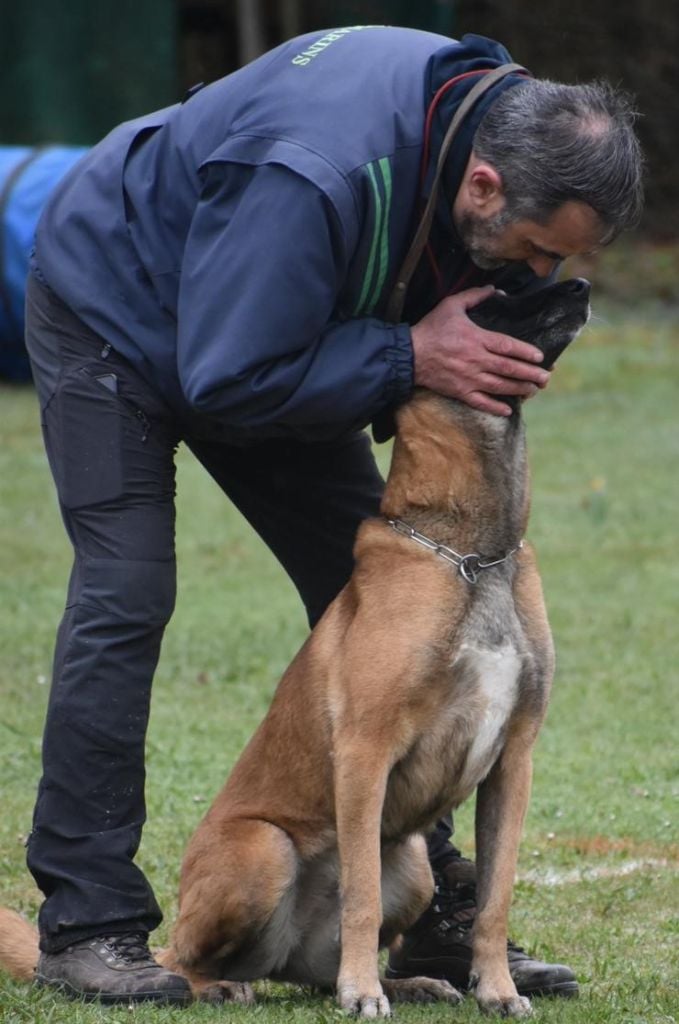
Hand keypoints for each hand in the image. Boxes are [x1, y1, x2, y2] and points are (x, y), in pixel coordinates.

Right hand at [410, 286, 550, 415]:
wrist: (409, 355)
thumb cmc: (430, 329)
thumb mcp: (451, 305)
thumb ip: (475, 296)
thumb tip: (495, 290)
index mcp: (477, 339)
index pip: (508, 346)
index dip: (526, 352)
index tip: (540, 357)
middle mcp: (476, 360)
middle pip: (509, 369)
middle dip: (530, 374)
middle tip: (546, 377)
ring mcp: (469, 379)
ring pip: (500, 386)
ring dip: (520, 389)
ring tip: (534, 390)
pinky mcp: (460, 392)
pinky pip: (481, 402)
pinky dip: (496, 407)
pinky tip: (508, 409)